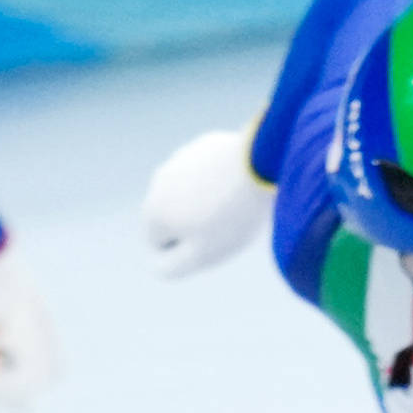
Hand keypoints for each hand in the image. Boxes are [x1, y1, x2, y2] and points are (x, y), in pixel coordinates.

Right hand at [143, 125, 271, 278]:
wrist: (258, 164)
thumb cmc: (230, 217)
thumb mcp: (201, 254)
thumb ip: (173, 266)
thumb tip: (155, 266)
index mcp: (153, 211)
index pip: (159, 246)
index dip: (188, 252)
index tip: (211, 241)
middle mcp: (158, 182)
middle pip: (177, 220)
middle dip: (197, 227)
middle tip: (227, 225)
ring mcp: (180, 160)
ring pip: (192, 195)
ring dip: (209, 204)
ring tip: (235, 204)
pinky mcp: (203, 146)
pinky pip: (210, 175)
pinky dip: (221, 183)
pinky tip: (242, 183)